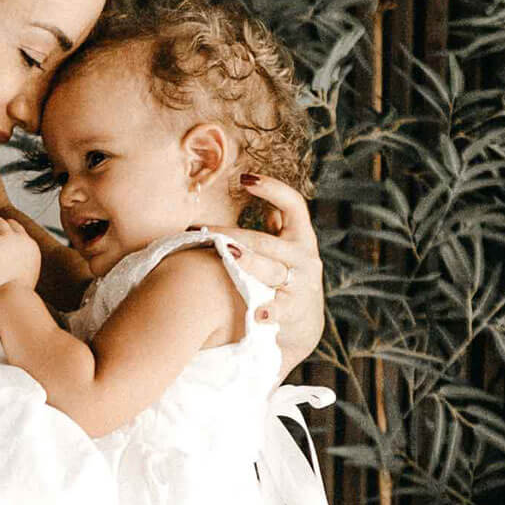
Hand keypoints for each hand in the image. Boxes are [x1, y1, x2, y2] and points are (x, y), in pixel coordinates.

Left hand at [0, 215, 40, 293]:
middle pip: (6, 222)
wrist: (12, 299)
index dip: (5, 235)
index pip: (18, 229)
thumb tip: (11, 263)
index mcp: (31, 247)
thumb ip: (20, 262)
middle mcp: (22, 240)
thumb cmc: (16, 295)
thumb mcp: (26, 275)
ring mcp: (8, 239)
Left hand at [210, 175, 324, 377]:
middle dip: (230, 236)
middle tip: (200, 232)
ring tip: (230, 256)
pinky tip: (256, 314)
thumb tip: (255, 188)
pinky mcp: (295, 310)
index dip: (272, 189)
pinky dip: (269, 310)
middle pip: (264, 241)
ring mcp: (301, 284)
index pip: (293, 205)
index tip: (245, 178)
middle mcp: (304, 257)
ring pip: (271, 270)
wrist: (302, 326)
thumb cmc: (284, 279)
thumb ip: (275, 222)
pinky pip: (280, 308)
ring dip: (248, 263)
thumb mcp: (285, 247)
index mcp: (300, 237)